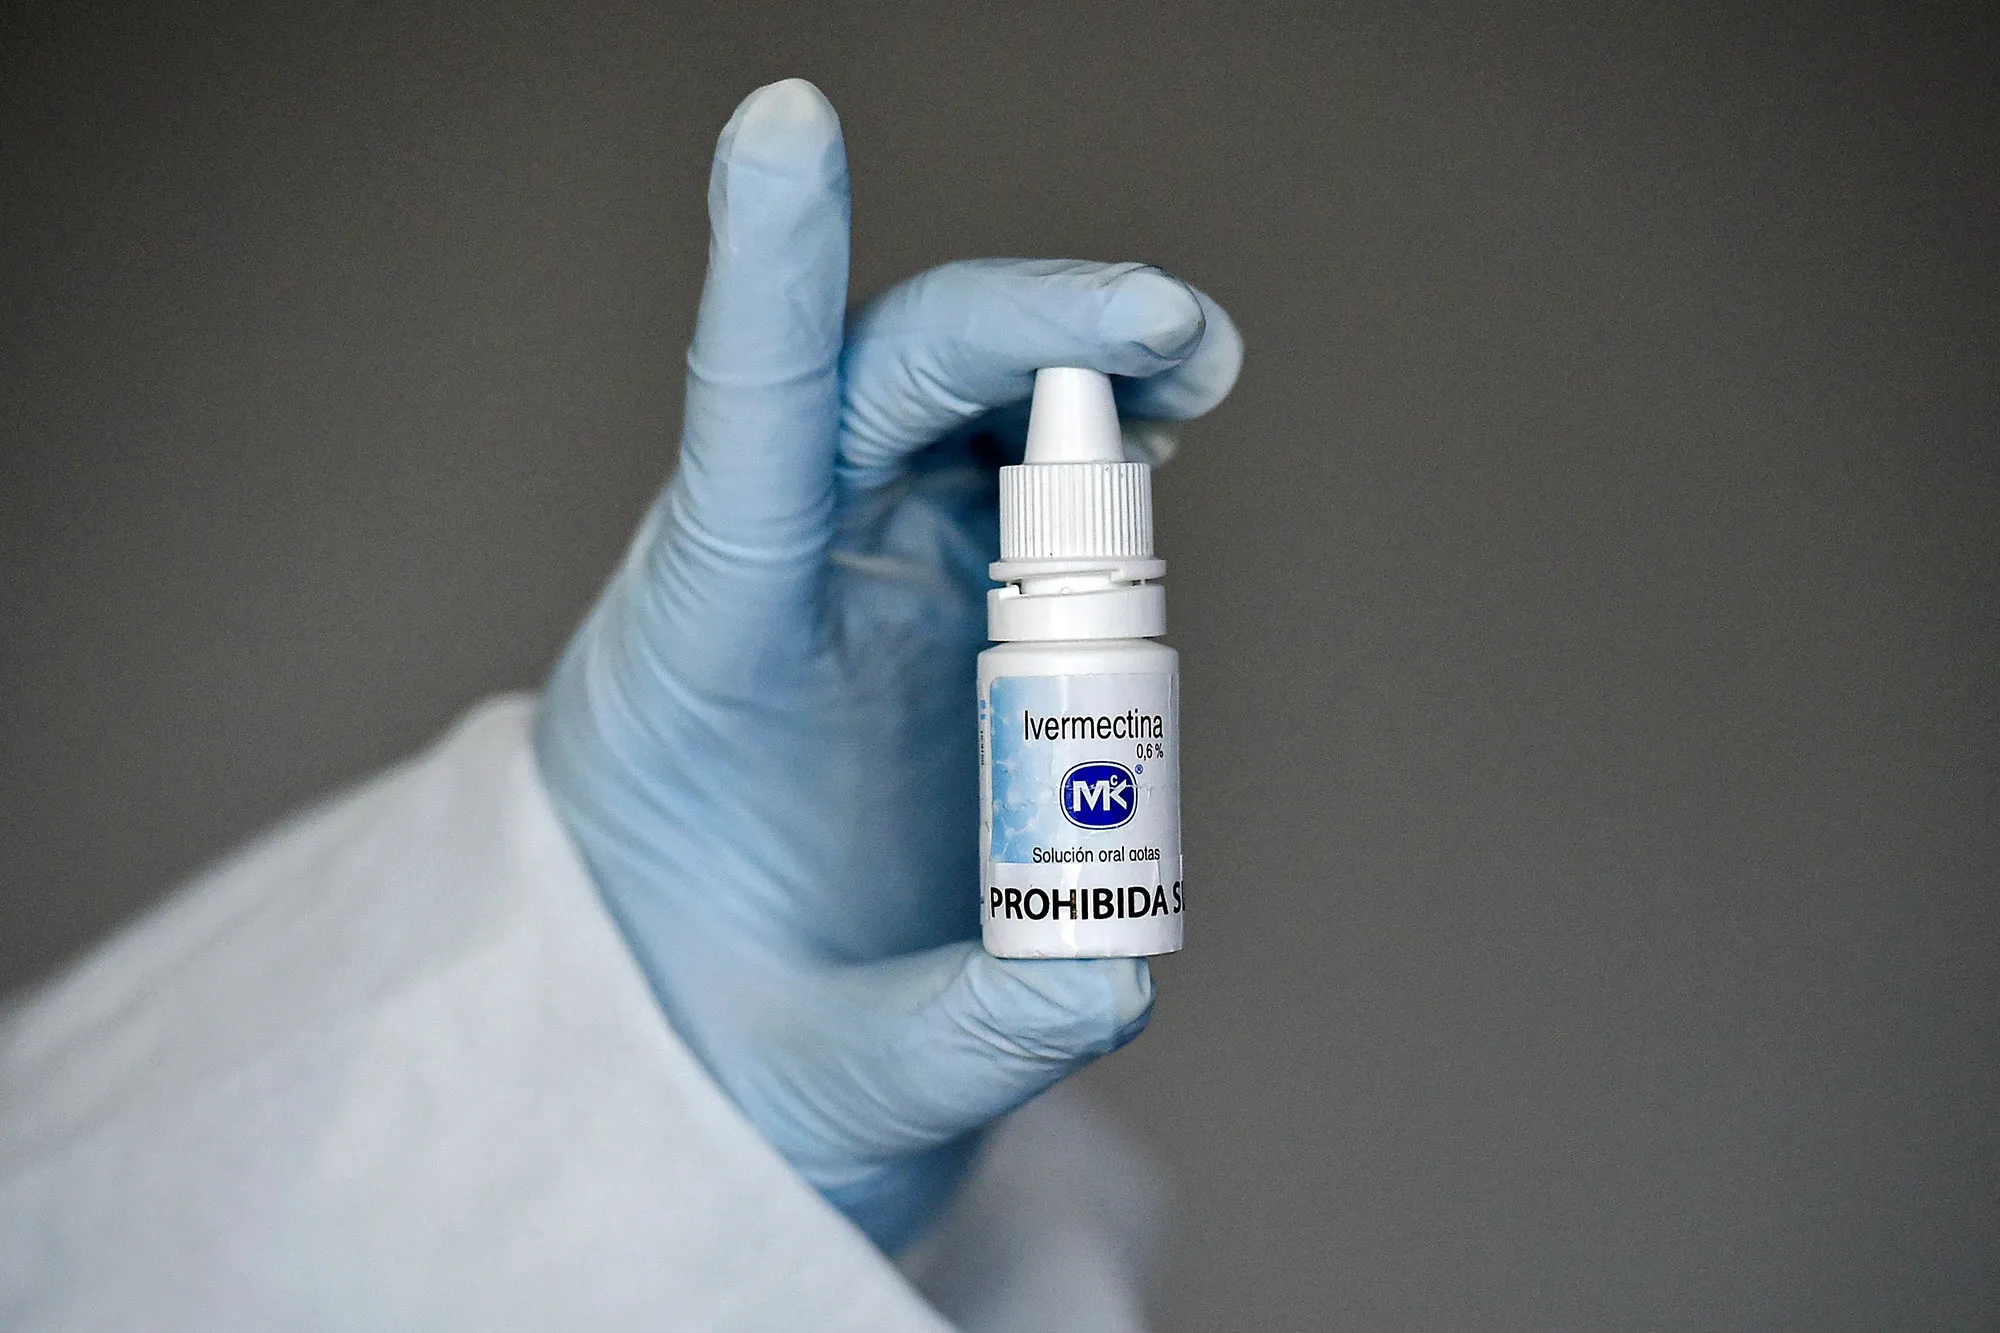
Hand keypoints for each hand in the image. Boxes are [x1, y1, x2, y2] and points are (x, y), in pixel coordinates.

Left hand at [535, 78, 1241, 1249]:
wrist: (718, 1044)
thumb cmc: (744, 1052)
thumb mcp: (846, 1085)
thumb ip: (974, 1035)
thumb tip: (1117, 963)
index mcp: (711, 663)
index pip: (740, 434)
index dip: (771, 274)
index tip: (786, 121)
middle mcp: (780, 579)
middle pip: (888, 381)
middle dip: (1030, 336)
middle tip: (1174, 350)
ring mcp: (855, 573)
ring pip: (954, 404)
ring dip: (1072, 369)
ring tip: (1187, 376)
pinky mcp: (922, 591)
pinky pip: (1002, 476)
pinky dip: (1084, 444)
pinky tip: (1150, 447)